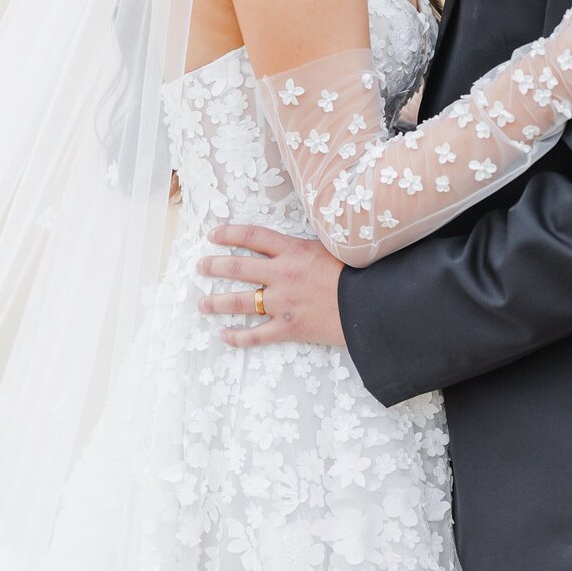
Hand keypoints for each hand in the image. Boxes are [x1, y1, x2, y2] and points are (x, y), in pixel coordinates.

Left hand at [197, 223, 345, 347]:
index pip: (252, 236)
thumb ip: (307, 245)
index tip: (213, 234)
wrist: (371, 304)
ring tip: (202, 303)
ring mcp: (283, 303)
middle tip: (200, 266)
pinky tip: (224, 336)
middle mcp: (282, 275)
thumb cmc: (357, 271)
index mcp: (292, 250)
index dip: (229, 233)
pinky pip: (257, 335)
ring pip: (241, 302)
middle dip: (215, 266)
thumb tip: (296, 238)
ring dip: (217, 302)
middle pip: (238, 268)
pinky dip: (238, 337)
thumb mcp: (331, 247)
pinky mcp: (289, 328)